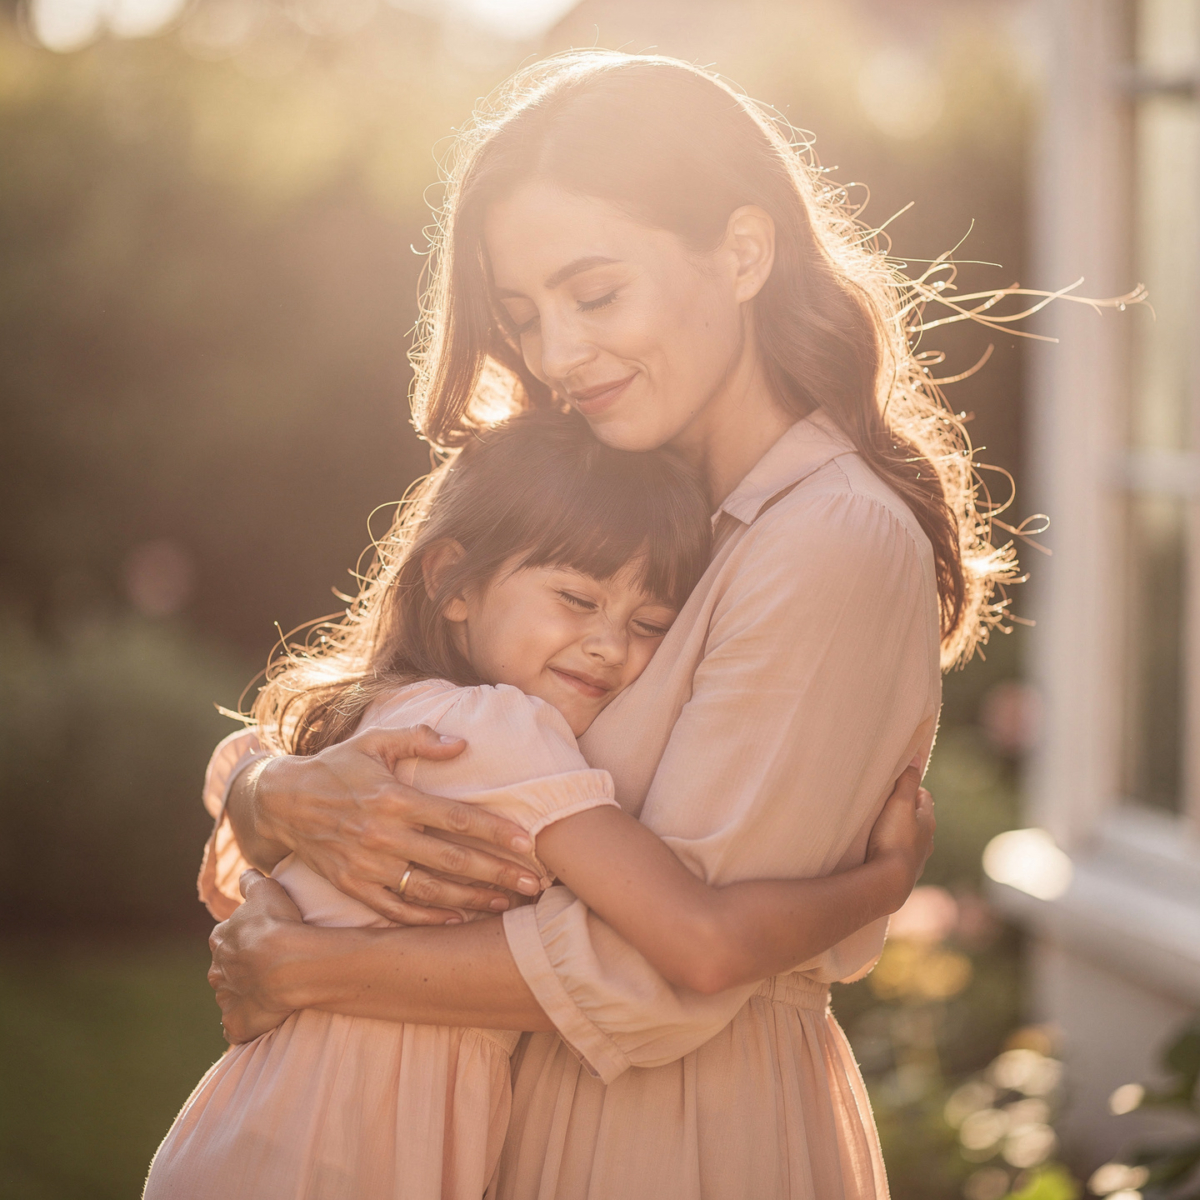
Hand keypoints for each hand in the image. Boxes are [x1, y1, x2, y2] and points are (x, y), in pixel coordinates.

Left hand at [209, 870, 304, 1043]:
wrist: (286, 964)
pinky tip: (261, 1018)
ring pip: (231, 996)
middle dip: (241, 968)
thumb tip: (246, 872)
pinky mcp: (236, 1023)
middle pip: (226, 968)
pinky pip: (238, 1025)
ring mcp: (226, 999)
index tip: (263, 938)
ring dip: (245, 994)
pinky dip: (245, 1022)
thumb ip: (251, 881)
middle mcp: (217, 970)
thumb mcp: (265, 889)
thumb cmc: (277, 923)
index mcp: (220, 939)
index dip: (244, 938)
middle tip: (269, 965)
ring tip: (272, 990)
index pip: (226, 938)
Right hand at [250, 724, 541, 923]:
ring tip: (506, 905)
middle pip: (451, 860)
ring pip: (429, 890)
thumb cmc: (337, 766)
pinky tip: (458, 919)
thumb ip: (419, 739)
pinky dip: (428, 918)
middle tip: (534, 885)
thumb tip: (462, 743)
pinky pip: (396, 910)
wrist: (282, 802)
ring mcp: (367, 865)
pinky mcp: (352, 887)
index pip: (456, 818)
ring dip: (471, 900)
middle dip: (497, 874)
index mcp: (394, 798)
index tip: (530, 842)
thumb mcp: (375, 741)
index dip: (495, 831)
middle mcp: (383, 835)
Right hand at [865, 765, 934, 907]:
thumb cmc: (894, 839)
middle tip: (888, 805)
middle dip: (907, 812)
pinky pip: (902, 858)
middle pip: (920, 820)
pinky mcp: (906, 874)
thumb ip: (908, 780)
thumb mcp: (900, 803)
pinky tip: (883, 852)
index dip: (914, 789)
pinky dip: (895, 852)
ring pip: (912, 840)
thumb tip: (916, 757)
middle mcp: (926, 841)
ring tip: (883, 829)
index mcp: (927, 822)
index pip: (925, 798)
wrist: (890, 881)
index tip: (898, 785)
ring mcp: (917, 859)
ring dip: (901, 833)